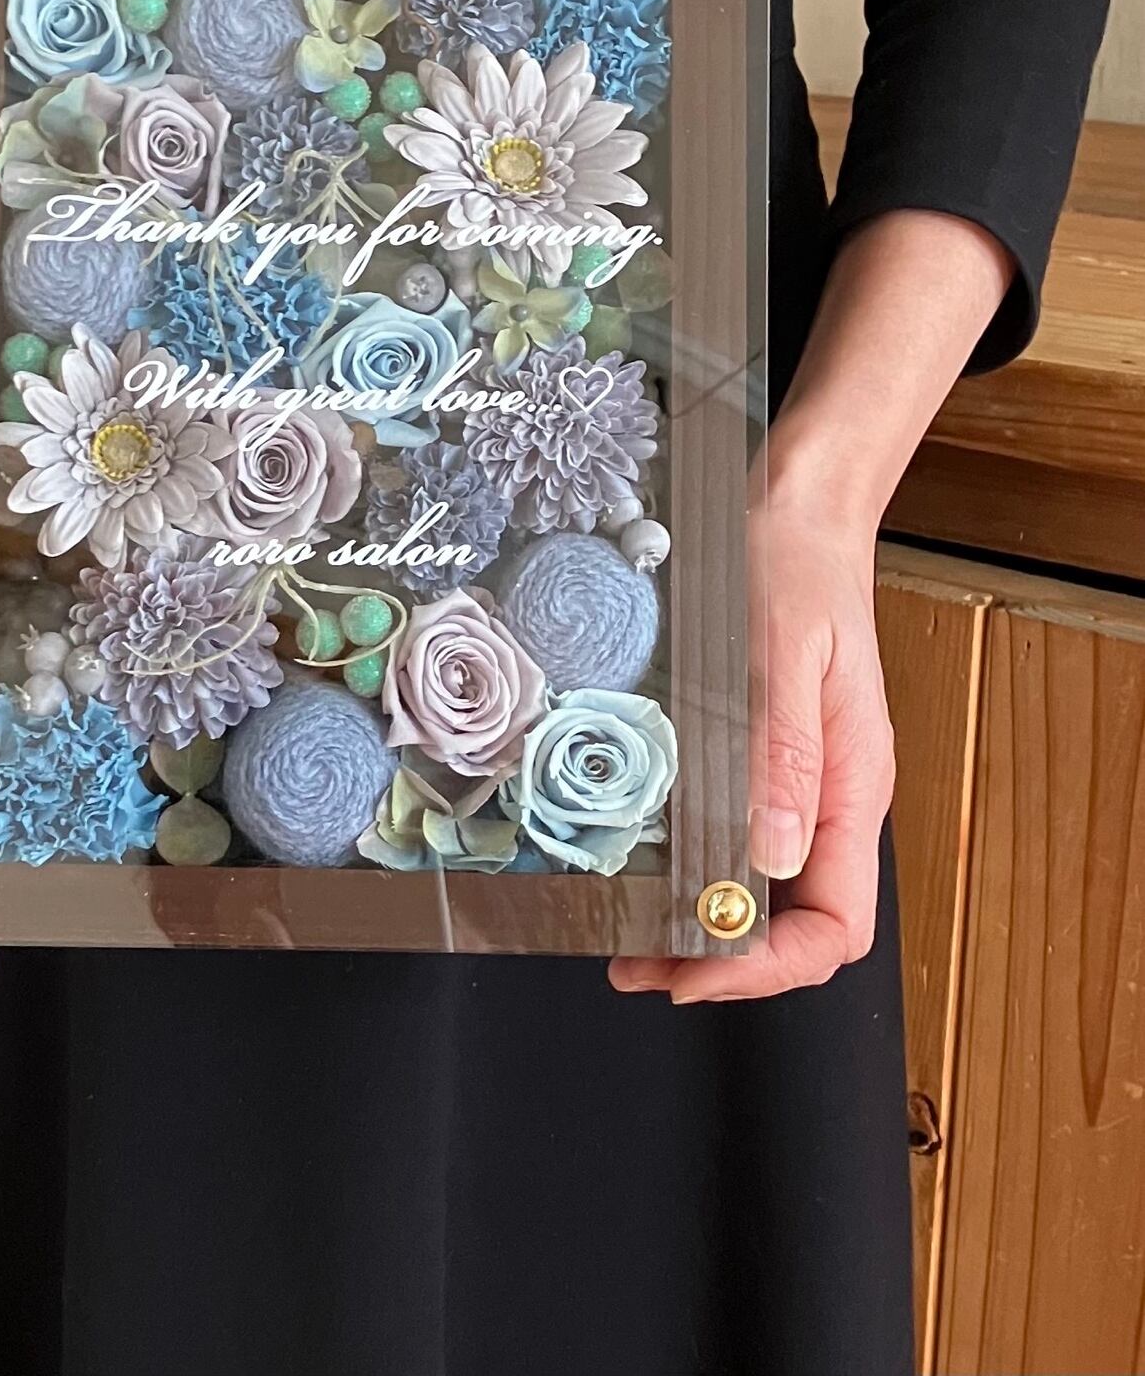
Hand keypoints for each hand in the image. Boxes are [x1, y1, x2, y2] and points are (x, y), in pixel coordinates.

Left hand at [608, 478, 894, 1002]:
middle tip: (640, 963)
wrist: (797, 510)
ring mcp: (797, 783)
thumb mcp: (784, 653)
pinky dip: (694, 870)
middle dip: (722, 960)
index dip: (769, 968)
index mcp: (851, 787)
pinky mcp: (763, 760)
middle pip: (793, 924)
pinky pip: (736, 839)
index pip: (834, 926)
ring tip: (631, 933)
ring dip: (701, 923)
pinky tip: (650, 867)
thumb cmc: (796, 567)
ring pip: (760, 891)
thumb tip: (768, 853)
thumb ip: (783, 754)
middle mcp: (828, 798)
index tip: (697, 970)